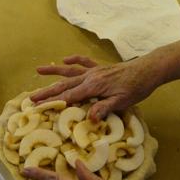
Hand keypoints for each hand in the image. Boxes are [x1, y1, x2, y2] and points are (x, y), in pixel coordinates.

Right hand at [31, 54, 166, 121]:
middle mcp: (90, 76)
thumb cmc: (136, 88)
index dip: (53, 103)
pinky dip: (74, 61)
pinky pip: (84, 62)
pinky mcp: (100, 67)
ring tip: (38, 70)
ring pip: (69, 72)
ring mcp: (94, 71)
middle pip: (64, 85)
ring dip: (53, 72)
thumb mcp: (122, 102)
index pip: (69, 97)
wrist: (149, 70)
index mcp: (93, 86)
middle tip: (31, 98)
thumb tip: (90, 119)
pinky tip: (65, 60)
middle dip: (46, 92)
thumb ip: (104, 108)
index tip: (38, 108)